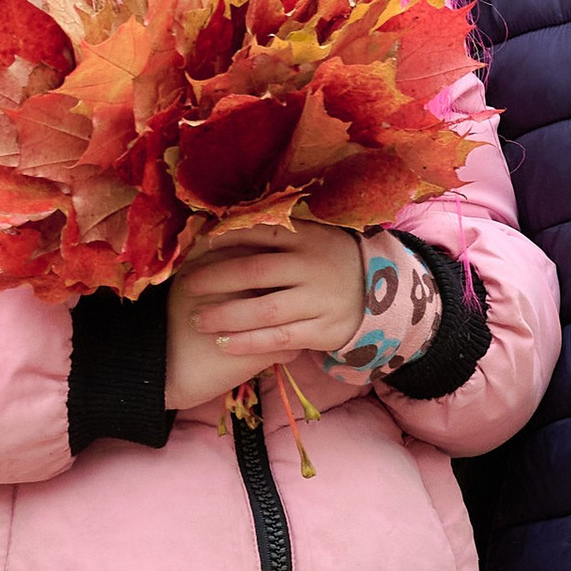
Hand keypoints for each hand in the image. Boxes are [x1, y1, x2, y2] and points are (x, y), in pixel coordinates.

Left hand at [164, 222, 365, 407]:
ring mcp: (320, 300)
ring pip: (264, 310)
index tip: (195, 247)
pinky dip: (248, 342)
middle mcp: (312, 267)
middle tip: (187, 286)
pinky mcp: (324, 330)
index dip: (223, 240)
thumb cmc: (330, 261)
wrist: (383, 293)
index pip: (257, 234)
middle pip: (254, 272)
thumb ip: (274, 234)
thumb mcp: (312, 237)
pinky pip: (279, 339)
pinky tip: (224, 344)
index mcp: (306, 237)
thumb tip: (219, 226)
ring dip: (226, 316)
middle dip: (215, 279)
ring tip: (197, 321)